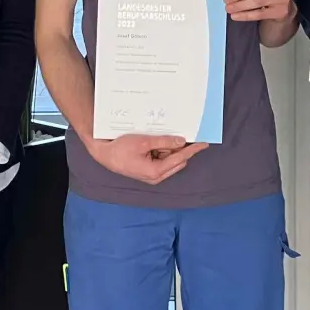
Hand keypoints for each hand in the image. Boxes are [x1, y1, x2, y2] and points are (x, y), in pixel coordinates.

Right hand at [88, 134, 207, 184]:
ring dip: (168, 149)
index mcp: (156, 171)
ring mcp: (153, 175)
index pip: (180, 158)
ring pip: (170, 160)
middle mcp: (157, 176)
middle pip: (177, 160)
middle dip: (178, 148)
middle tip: (175, 133)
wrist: (105, 155)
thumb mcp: (143, 141)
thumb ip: (164, 141)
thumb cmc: (121, 149)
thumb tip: (181, 141)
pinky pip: (162, 160)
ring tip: (154, 138)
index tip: (204, 143)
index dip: (193, 150)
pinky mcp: (149, 171)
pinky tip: (153, 142)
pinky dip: (162, 151)